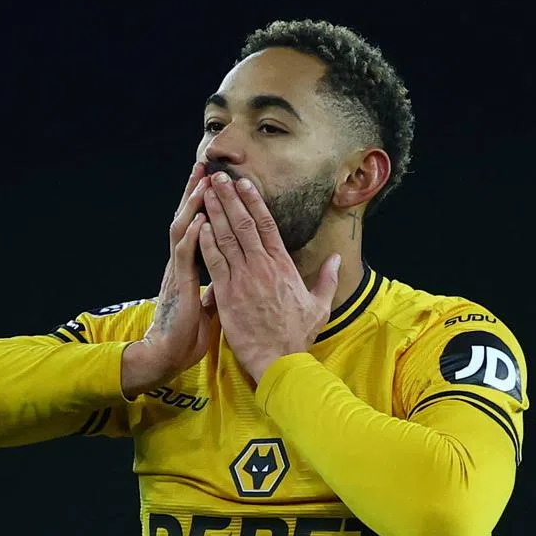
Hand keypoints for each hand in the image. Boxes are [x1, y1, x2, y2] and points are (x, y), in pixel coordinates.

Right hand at [122, 163, 216, 397]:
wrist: (168, 356)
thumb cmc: (187, 334)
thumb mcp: (209, 307)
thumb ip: (216, 288)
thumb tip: (228, 279)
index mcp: (190, 268)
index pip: (198, 228)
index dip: (205, 205)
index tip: (214, 182)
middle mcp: (182, 264)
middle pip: (188, 220)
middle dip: (196, 193)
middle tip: (205, 166)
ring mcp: (178, 273)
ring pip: (183, 230)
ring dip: (192, 206)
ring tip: (202, 182)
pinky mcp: (179, 286)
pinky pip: (184, 256)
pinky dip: (191, 236)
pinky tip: (198, 219)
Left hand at [197, 171, 341, 383]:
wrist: (279, 359)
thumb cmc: (298, 335)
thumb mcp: (320, 305)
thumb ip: (327, 278)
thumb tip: (336, 259)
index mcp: (283, 265)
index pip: (267, 225)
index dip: (254, 201)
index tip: (244, 184)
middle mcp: (262, 266)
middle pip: (243, 223)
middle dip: (229, 197)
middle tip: (218, 176)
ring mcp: (243, 278)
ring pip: (226, 237)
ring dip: (215, 212)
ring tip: (206, 191)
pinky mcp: (226, 294)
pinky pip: (214, 261)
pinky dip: (206, 241)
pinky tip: (199, 223)